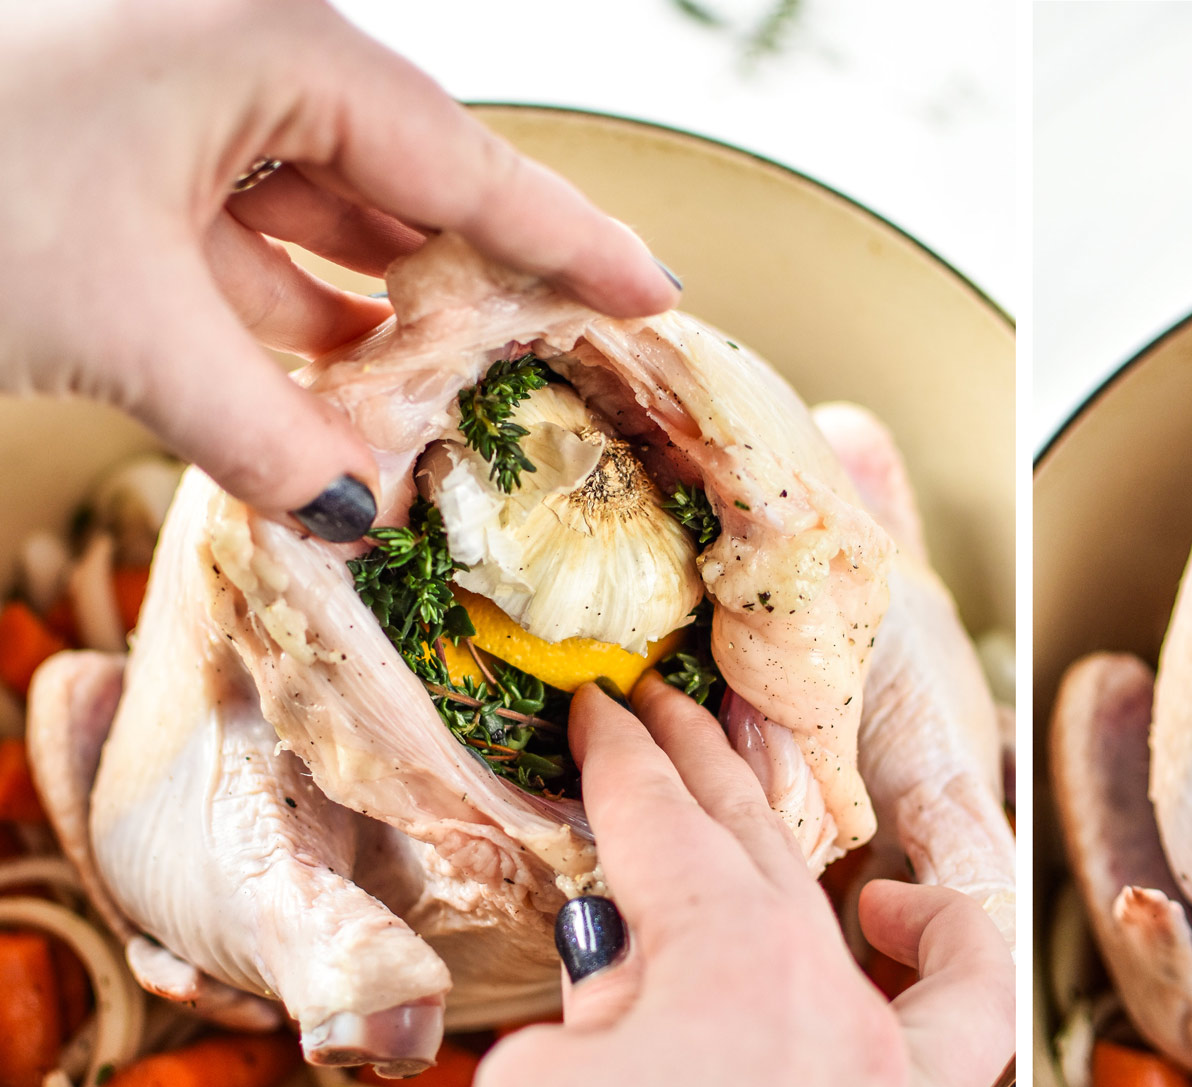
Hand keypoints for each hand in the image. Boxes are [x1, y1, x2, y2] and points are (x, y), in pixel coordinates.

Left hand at [0, 0, 676, 539]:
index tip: (657, 295)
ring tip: (456, 420)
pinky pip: (241, 253)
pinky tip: (330, 407)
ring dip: (374, 329)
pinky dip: (284, 331)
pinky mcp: (114, 169)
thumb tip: (356, 515)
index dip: (567, 241)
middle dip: (471, 295)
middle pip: (403, 188)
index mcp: (270, 44)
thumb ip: (264, 429)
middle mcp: (236, 59)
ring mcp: (170, 111)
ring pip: (318, 229)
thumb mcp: (126, 323)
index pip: (465, 160)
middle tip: (562, 378)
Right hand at [453, 679, 1015, 1086]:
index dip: (628, 760)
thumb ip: (598, 1013)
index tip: (607, 714)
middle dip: (720, 778)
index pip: (672, 829)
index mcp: (738, 973)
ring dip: (941, 930)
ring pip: (963, 998)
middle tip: (679, 723)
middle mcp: (838, 1032)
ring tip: (898, 896)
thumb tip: (626, 975)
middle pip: (780, 869)